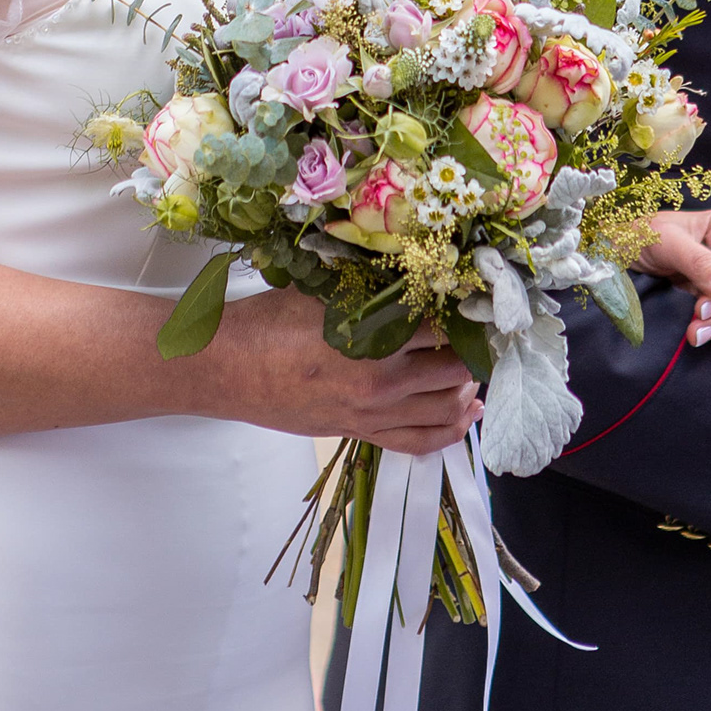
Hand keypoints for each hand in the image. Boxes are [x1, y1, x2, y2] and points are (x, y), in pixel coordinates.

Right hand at [188, 289, 480, 455]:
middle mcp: (381, 381)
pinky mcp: (360, 432)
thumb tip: (412, 269)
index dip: (465, 311)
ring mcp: (372, 413)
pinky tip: (469, 414)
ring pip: (444, 408)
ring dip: (468, 387)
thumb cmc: (268, 321)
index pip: (442, 323)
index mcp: (372, 337)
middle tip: (483, 331)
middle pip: (454, 368)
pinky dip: (451, 430)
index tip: (477, 298)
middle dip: (475, 350)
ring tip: (475, 367)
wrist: (227, 368)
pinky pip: (419, 441)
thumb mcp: (323, 289)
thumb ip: (369, 285)